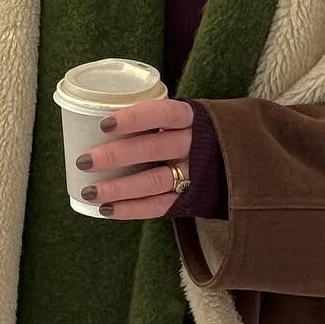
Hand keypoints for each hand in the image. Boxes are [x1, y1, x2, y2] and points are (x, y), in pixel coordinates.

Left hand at [74, 97, 193, 219]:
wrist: (240, 159)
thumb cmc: (199, 132)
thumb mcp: (187, 117)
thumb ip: (157, 118)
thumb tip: (101, 119)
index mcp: (192, 119)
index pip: (164, 114)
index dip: (134, 119)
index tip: (104, 124)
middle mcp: (196, 146)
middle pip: (154, 149)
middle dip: (116, 156)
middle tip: (84, 161)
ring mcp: (194, 175)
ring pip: (154, 181)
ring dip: (119, 188)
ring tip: (89, 191)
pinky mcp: (190, 200)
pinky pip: (159, 206)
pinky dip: (132, 210)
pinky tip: (107, 210)